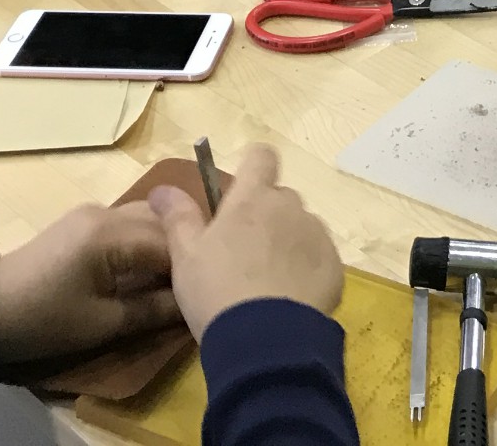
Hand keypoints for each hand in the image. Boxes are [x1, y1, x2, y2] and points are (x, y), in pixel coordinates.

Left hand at [0, 202, 180, 365]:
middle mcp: (107, 212)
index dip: (193, 267)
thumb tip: (194, 305)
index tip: (207, 291)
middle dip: (184, 250)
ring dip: (165, 243)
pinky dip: (145, 241)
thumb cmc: (44, 320)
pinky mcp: (83, 221)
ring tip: (175, 277)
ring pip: (148, 218)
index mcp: (111, 234)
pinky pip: (129, 222)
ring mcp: (94, 212)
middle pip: (163, 222)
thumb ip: (153, 310)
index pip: (172, 242)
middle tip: (198, 283)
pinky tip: (147, 269)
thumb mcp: (102, 324)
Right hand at [149, 144, 344, 335]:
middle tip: (243, 252)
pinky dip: (306, 268)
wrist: (265, 341)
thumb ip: (178, 217)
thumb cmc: (217, 292)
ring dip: (287, 241)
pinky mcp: (335, 265)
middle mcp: (290, 207)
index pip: (261, 156)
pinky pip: (319, 256)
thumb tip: (162, 189)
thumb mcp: (185, 257)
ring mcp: (317, 235)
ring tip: (266, 281)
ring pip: (301, 226)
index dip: (252, 166)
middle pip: (279, 197)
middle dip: (265, 215)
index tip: (239, 190)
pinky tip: (288, 297)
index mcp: (253, 198)